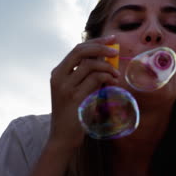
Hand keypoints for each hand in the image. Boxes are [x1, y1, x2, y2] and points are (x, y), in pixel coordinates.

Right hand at [48, 35, 119, 151]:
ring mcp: (65, 87)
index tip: (112, 39)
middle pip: (80, 51)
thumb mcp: (81, 88)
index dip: (96, 42)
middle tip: (116, 52)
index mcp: (58, 72)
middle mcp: (58, 77)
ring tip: (116, 74)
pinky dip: (107, 77)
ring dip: (107, 67)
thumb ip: (89, 74)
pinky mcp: (74, 97)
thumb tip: (107, 57)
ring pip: (90, 64)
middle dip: (101, 48)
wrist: (64, 136)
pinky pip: (94, 78)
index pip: (78, 49)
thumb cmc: (75, 112)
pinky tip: (113, 82)